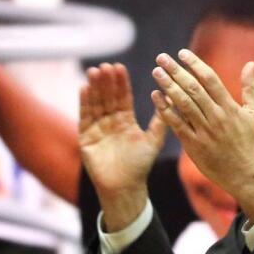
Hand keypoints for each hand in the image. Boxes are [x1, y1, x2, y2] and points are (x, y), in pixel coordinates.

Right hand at [79, 62, 169, 230]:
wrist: (124, 188)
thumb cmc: (140, 166)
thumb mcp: (154, 140)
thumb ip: (161, 119)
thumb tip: (170, 96)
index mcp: (125, 121)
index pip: (122, 97)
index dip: (121, 83)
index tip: (120, 67)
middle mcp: (110, 122)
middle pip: (107, 97)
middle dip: (106, 82)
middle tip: (106, 65)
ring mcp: (97, 129)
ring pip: (95, 104)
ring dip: (94, 88)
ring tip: (94, 71)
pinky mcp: (85, 138)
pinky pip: (84, 117)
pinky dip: (83, 103)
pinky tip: (83, 88)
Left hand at [151, 50, 253, 223]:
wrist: (244, 173)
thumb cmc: (249, 141)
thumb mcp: (253, 113)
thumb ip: (250, 88)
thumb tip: (250, 63)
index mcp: (230, 107)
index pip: (210, 80)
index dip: (195, 64)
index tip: (181, 53)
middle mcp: (216, 117)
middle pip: (193, 88)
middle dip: (176, 71)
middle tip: (161, 57)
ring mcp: (203, 131)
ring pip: (182, 104)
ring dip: (167, 86)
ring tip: (156, 72)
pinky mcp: (193, 144)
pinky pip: (176, 124)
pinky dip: (165, 110)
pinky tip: (155, 96)